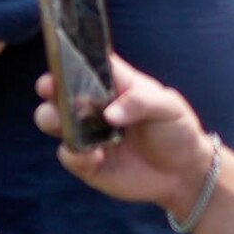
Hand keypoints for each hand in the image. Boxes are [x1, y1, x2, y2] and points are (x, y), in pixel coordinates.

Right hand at [48, 56, 213, 216]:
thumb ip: (141, 102)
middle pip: (59, 91)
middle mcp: (94, 106)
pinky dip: (75, 154)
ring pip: (52, 120)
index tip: (60, 60)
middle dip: (49, 88)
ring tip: (72, 126)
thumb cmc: (177, 131)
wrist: (184, 174)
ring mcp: (87, 134)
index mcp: (114, 85)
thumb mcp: (169, 107)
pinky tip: (96, 158)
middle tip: (51, 89)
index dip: (69, 59)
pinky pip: (67, 154)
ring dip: (53, 120)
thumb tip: (109, 114)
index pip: (87, 65)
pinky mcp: (86, 162)